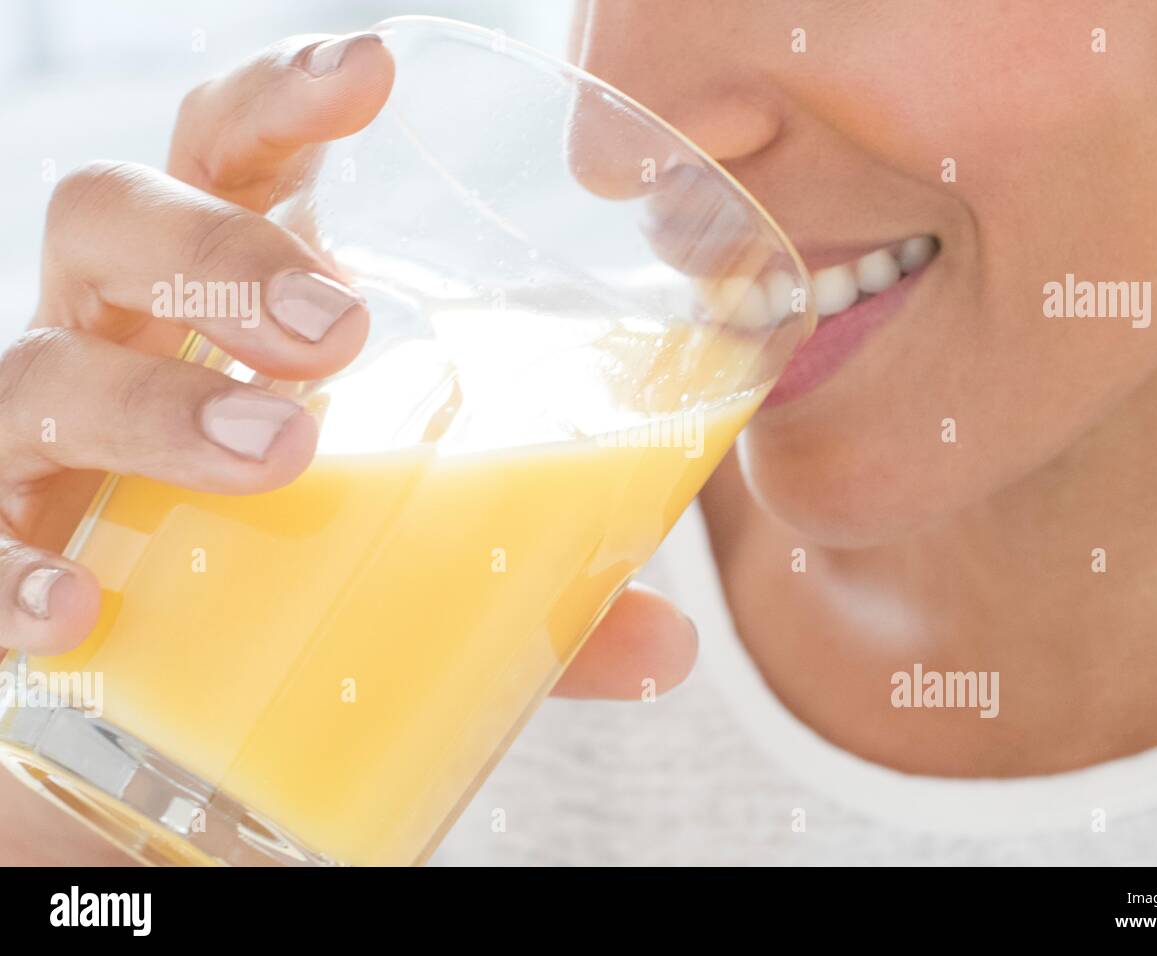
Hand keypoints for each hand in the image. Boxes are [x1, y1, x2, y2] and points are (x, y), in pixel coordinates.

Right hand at [0, 33, 695, 863]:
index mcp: (224, 301)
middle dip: (219, 250)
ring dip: (153, 401)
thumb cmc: (294, 561)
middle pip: (109, 218)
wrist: (160, 682)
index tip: (377, 77)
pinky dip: (7, 570)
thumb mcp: (427, 557)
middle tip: (345, 329)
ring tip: (279, 454)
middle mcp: (120, 341)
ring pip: (36, 367)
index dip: (282, 98)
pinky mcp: (3, 544)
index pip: (228, 154)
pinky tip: (84, 612)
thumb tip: (666, 649)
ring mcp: (48, 442)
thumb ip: (532, 585)